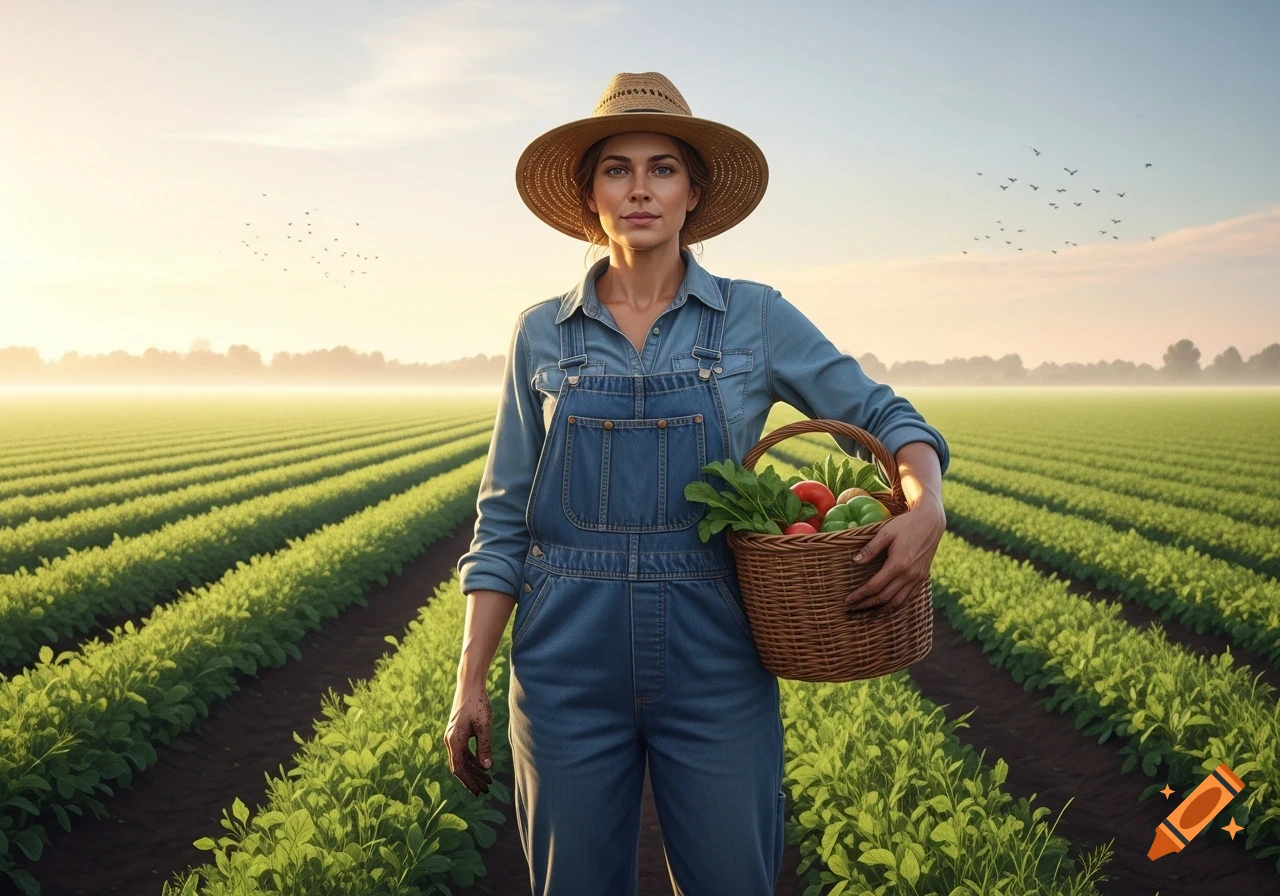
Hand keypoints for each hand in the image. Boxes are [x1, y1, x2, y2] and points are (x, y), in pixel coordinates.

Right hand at [445, 684, 494, 795]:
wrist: (469, 686)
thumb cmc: (478, 704)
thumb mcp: (484, 726)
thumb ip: (484, 747)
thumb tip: (487, 768)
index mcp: (454, 741)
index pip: (459, 769)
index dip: (469, 782)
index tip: (478, 792)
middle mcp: (450, 741)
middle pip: (460, 766)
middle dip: (472, 779)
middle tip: (486, 790)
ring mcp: (453, 737)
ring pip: (462, 760)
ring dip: (474, 770)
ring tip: (487, 781)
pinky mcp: (457, 732)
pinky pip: (464, 751)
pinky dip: (473, 760)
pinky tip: (483, 766)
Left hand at [844, 497, 945, 611]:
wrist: (931, 522)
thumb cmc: (906, 525)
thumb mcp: (885, 532)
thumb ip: (870, 549)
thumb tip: (855, 561)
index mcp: (898, 564)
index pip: (874, 587)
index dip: (859, 596)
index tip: (848, 601)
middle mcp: (909, 575)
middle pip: (884, 598)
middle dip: (867, 605)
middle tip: (853, 608)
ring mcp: (917, 578)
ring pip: (897, 602)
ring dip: (881, 609)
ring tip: (867, 610)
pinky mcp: (922, 578)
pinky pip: (908, 597)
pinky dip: (896, 604)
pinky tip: (886, 604)